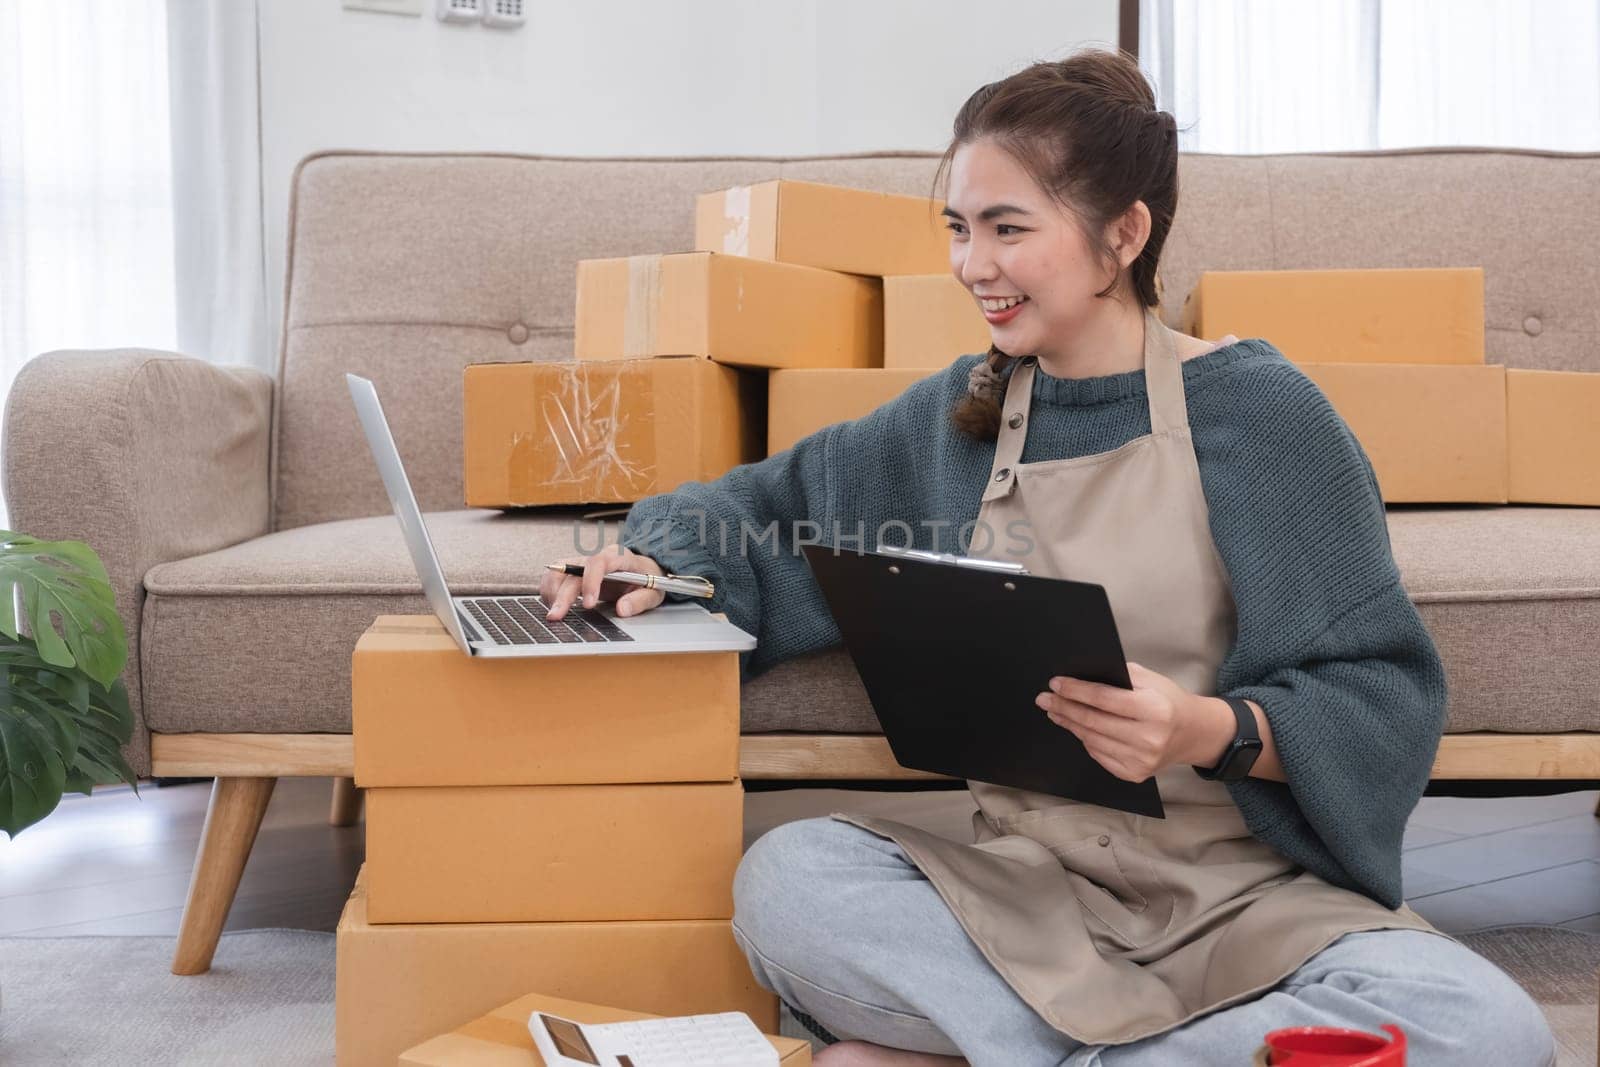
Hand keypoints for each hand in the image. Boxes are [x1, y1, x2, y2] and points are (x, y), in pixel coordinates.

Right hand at [540, 543, 666, 620]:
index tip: (588, 604)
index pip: (598, 562)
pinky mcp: (574, 571)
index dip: (590, 582)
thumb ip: (640, 600)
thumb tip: (622, 610)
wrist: (644, 572)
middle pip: (573, 570)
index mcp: (618, 556)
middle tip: (557, 616)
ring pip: (558, 570)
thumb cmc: (648, 580)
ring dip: (551, 591)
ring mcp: (583, 562)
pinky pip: (554, 576)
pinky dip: (549, 590)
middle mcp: (597, 556)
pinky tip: (553, 606)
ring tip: (554, 613)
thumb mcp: (654, 592)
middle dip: (563, 595)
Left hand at [1034, 662, 1210, 782]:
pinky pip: (1098, 755)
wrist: (1193, 733)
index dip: (1076, 691)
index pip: (1104, 699)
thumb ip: (1118, 676)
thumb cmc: (1168, 701)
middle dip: (1064, 707)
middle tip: (1044, 698)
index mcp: (1154, 709)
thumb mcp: (1150, 680)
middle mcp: (1149, 738)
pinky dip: (1084, 740)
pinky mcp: (1135, 774)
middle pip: (1093, 721)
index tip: (1056, 683)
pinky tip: (1076, 727)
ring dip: (1069, 724)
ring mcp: (1142, 760)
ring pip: (1092, 740)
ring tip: (1054, 711)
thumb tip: (1080, 676)